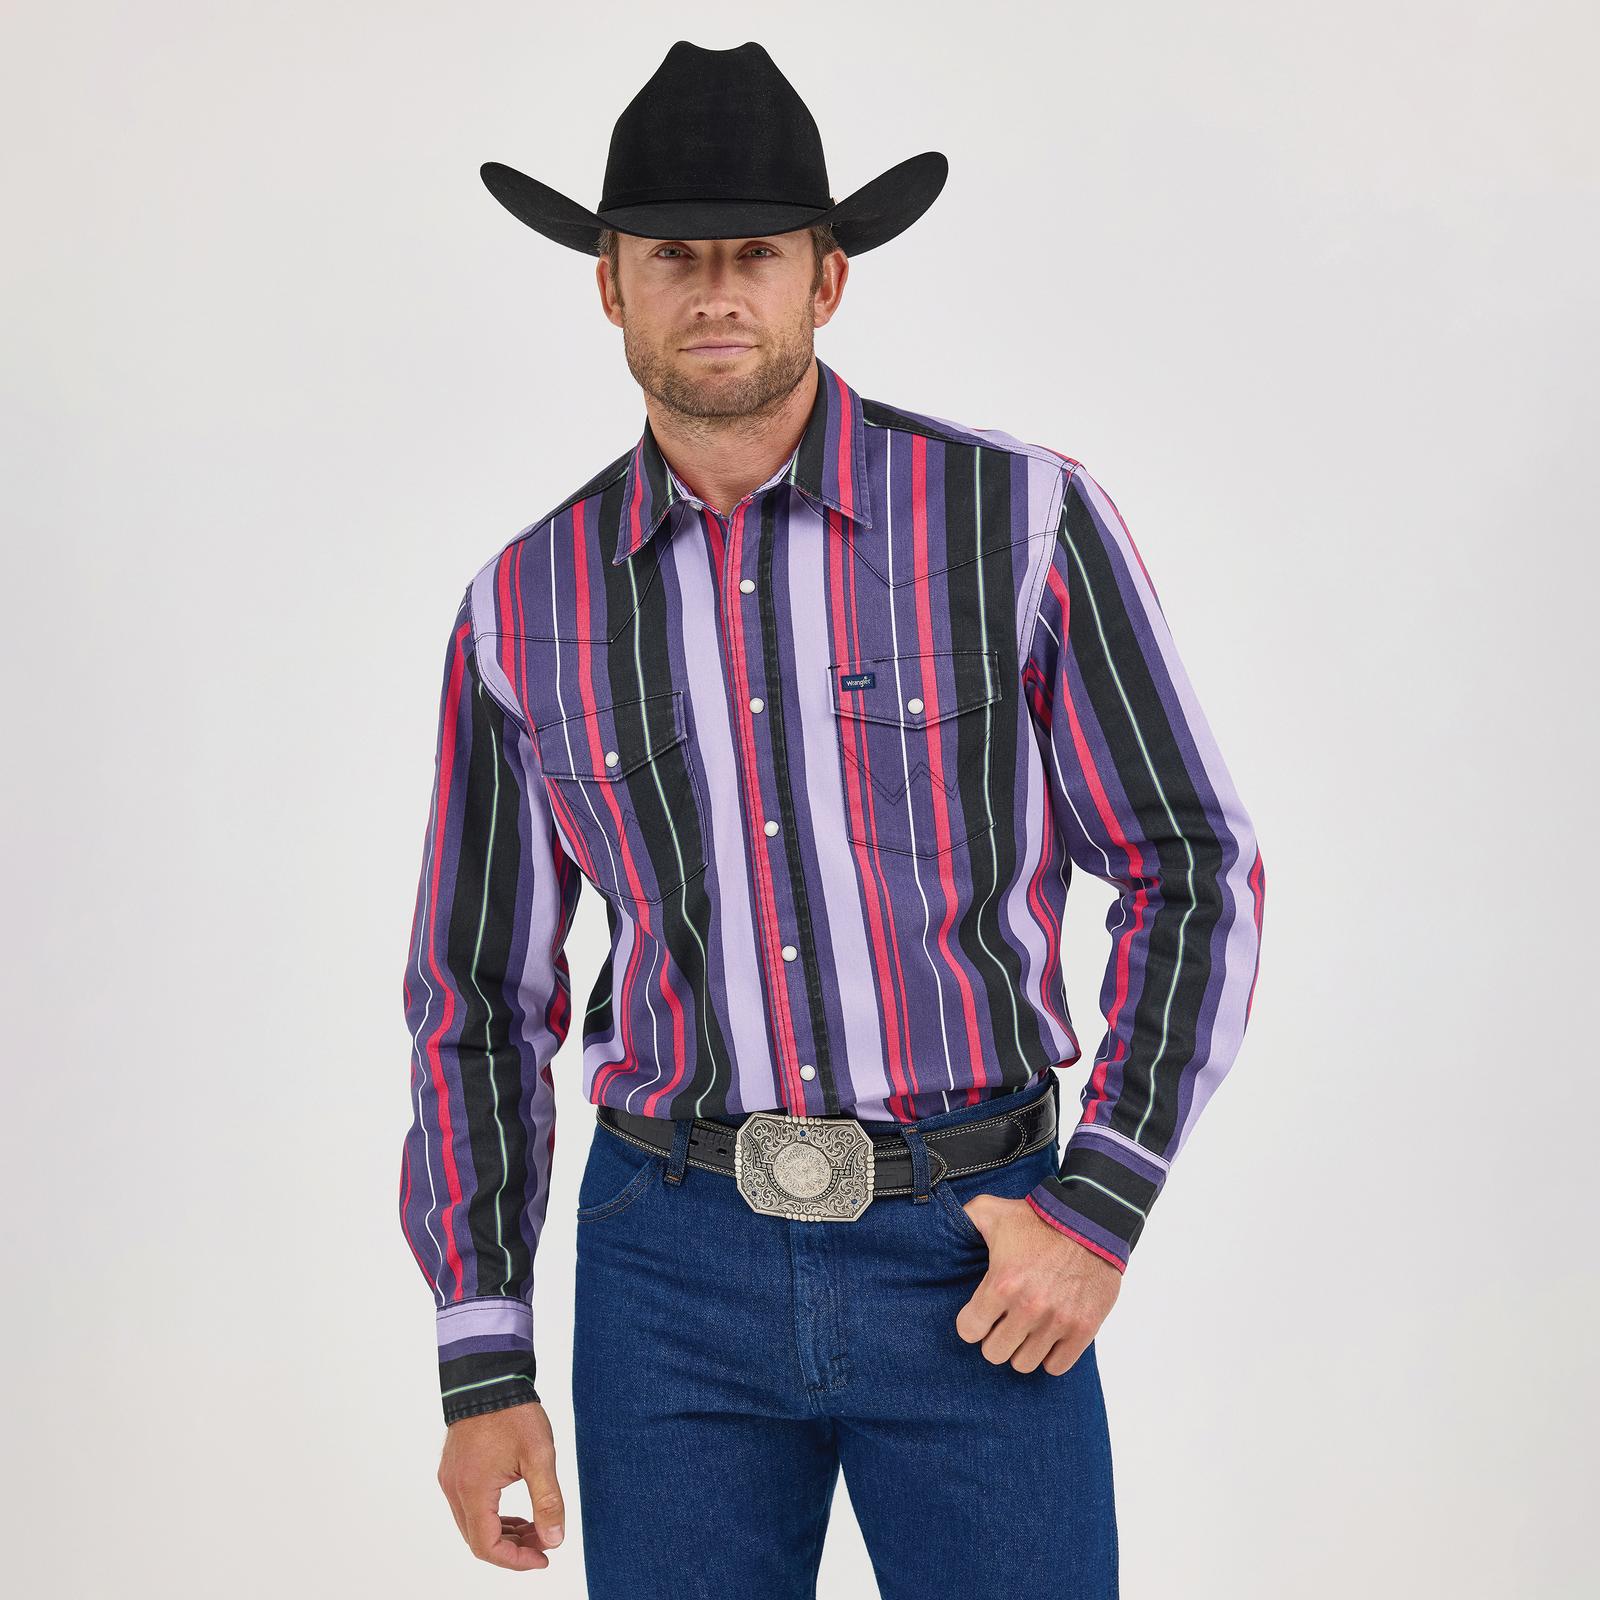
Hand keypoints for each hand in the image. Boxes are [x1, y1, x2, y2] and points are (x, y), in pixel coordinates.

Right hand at [436, 1400, 566, 1569]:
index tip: (543, 1557)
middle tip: (544, 1541)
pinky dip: (492, 1516)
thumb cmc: (514, 1413)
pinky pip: (469, 1506)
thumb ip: (547, 1500)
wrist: (490, 1377)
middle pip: (478, 1540)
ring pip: (473, 1525)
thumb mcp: (539, 1456)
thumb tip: (554, 1540)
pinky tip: (515, 1512)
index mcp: (473, 1490)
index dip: (516, 1560)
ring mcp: (451, 1479)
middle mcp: (455, 1489)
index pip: (487, 1547)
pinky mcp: (454, 1469)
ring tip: (535, 1527)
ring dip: (503, 1533)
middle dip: (513, 1548)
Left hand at [951, 1192, 1121, 1373]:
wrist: (1090, 1221)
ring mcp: (1057, 1321)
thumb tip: (942, 1224)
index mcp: (1002, 1283)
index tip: (980, 1315)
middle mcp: (1028, 1307)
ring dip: (1022, 1348)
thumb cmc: (1039, 1218)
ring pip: (1024, 1364)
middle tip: (1003, 1323)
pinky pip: (1056, 1367)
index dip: (972, 1324)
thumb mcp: (993, 1211)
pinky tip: (1047, 1338)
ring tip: (1026, 1330)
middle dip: (995, 1339)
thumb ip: (964, 1218)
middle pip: (994, 1353)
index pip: (969, 1331)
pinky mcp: (1083, 1329)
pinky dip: (1050, 1356)